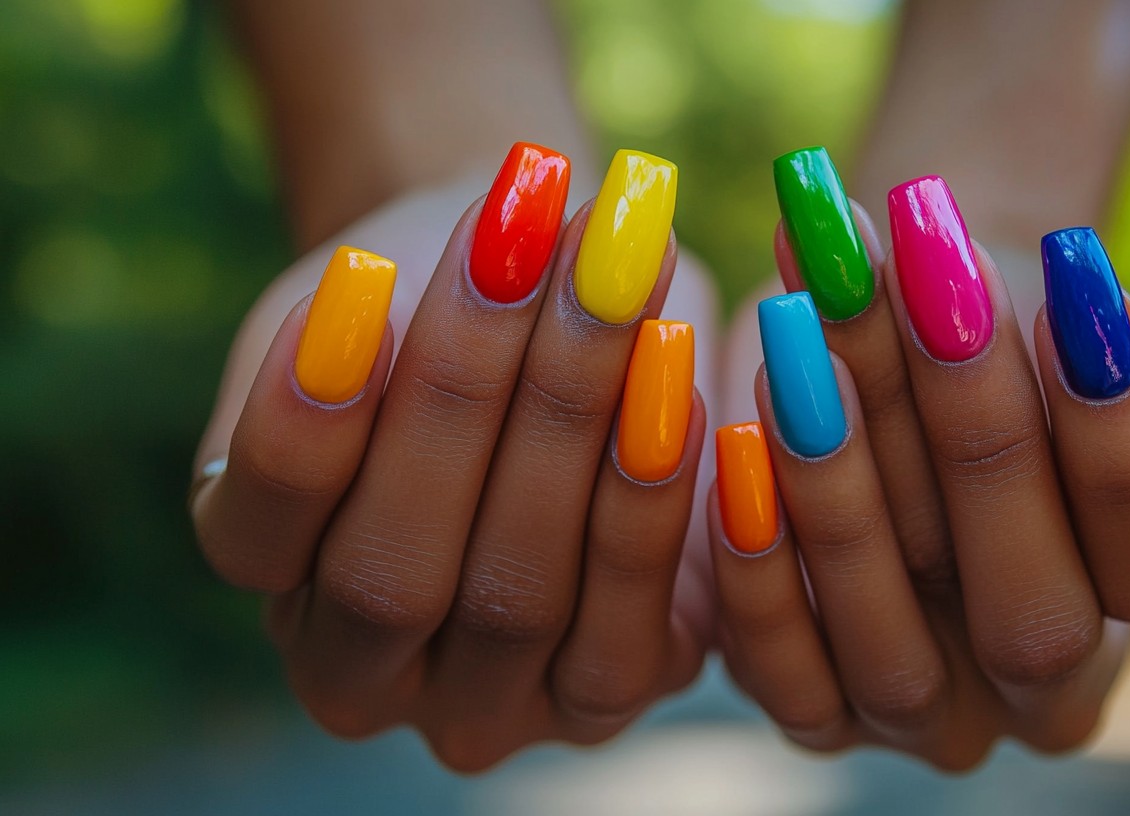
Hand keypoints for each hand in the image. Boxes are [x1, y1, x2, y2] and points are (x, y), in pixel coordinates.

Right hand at [190, 147, 716, 771]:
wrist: (544, 340)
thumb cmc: (434, 310)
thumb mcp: (376, 303)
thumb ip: (363, 324)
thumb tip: (391, 297)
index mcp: (267, 579)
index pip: (261, 523)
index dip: (309, 416)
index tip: (361, 276)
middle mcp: (356, 676)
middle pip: (391, 575)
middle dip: (462, 396)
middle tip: (519, 248)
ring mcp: (481, 709)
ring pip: (515, 596)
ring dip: (571, 424)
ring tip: (615, 279)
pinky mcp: (603, 694)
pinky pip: (628, 621)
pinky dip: (650, 498)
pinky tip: (676, 375)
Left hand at [710, 157, 1129, 769]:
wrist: (885, 363)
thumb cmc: (984, 324)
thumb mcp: (1041, 319)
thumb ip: (1054, 323)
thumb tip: (1021, 279)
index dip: (1119, 431)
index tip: (1075, 276)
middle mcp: (1048, 688)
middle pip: (1031, 619)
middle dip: (979, 445)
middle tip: (931, 298)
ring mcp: (932, 717)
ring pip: (895, 652)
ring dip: (843, 494)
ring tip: (803, 337)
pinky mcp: (818, 713)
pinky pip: (783, 669)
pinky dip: (755, 562)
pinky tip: (736, 438)